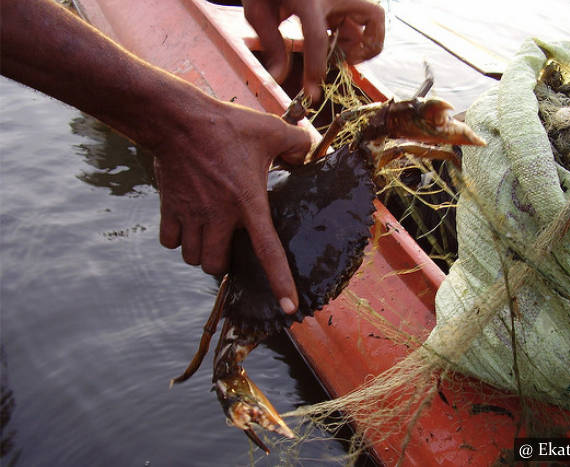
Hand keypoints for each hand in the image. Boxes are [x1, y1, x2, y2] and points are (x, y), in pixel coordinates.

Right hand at [154, 100, 309, 312]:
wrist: (178, 119)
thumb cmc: (226, 125)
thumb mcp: (271, 129)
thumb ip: (297, 143)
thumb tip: (309, 153)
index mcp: (248, 203)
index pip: (267, 251)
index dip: (280, 282)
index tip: (288, 309)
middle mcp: (219, 216)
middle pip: (218, 267)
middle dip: (225, 266)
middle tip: (231, 248)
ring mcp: (191, 215)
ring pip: (194, 259)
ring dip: (203, 255)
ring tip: (210, 238)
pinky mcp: (169, 209)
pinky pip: (170, 243)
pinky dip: (178, 241)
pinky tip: (188, 227)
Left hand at [243, 0, 384, 100]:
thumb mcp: (258, 9)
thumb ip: (271, 44)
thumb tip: (277, 77)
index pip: (317, 39)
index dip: (315, 69)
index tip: (311, 93)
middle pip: (372, 21)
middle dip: (360, 48)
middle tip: (339, 60)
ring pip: (373, 21)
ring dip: (359, 42)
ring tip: (336, 49)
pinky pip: (365, 19)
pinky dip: (357, 33)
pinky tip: (336, 37)